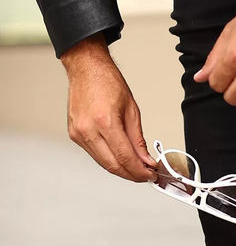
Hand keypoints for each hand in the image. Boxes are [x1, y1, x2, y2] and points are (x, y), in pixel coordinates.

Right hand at [62, 33, 156, 181]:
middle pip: (113, 165)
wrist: (86, 69)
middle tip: (146, 176)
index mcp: (104, 122)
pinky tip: (122, 160)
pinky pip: (95, 155)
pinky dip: (110, 161)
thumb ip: (138, 140)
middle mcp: (88, 130)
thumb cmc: (108, 83)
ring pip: (103, 163)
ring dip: (122, 170)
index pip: (125, 157)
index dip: (140, 171)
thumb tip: (146, 160)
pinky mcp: (74, 135)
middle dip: (132, 175)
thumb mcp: (132, 111)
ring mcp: (78, 134)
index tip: (151, 175)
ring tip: (137, 170)